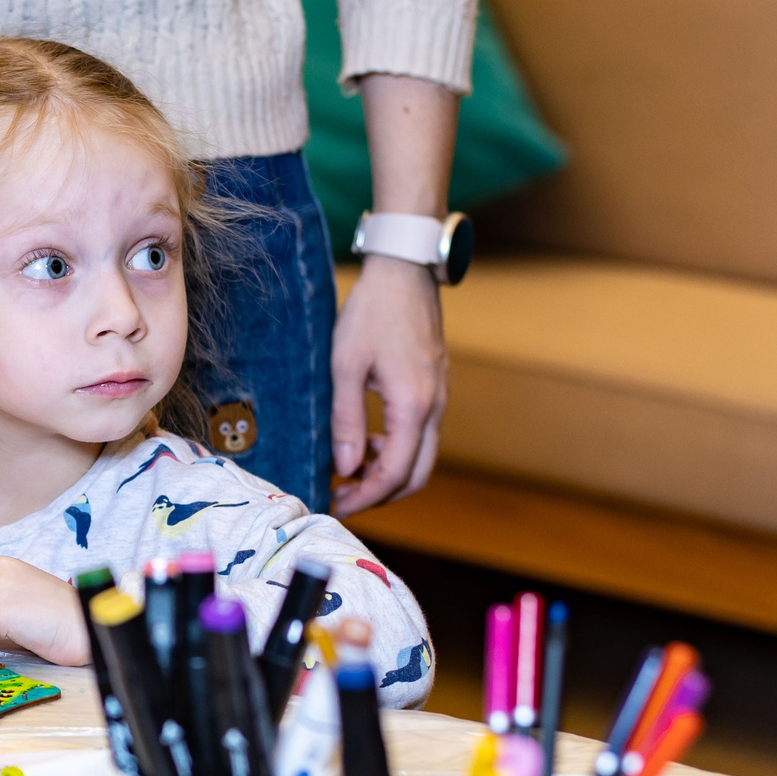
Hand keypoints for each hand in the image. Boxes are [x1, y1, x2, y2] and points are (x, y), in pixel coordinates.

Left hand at [330, 257, 445, 515]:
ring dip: (388, 471)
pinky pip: (422, 434)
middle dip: (381, 494)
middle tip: (344, 496)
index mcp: (413, 405)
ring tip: (349, 467)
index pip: (395, 472)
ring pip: (421, 456)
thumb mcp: (345, 365)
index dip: (366, 497)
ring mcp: (439, 397)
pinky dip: (396, 448)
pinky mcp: (435, 388)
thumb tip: (345, 468)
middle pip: (416, 474)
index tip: (337, 504)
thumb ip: (346, 420)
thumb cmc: (372, 312)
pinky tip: (368, 439)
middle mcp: (434, 406)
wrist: (405, 271)